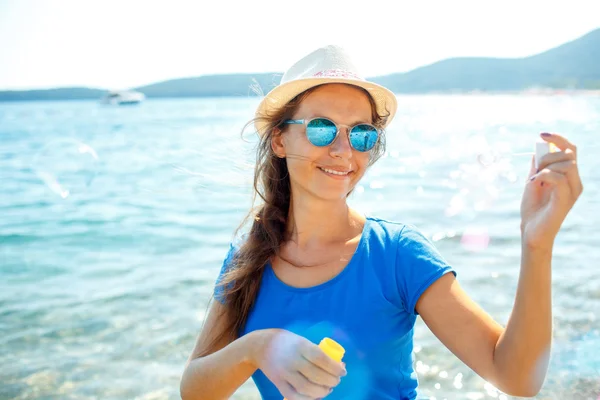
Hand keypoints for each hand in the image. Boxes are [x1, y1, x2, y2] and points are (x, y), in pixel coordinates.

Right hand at [251, 329, 345, 399]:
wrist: (261, 346)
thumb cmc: (287, 342)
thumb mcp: (301, 340)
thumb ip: (316, 352)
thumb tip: (338, 365)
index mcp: (300, 345)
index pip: (321, 358)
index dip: (334, 367)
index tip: (343, 371)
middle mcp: (292, 359)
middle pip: (316, 375)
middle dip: (331, 381)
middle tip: (337, 380)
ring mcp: (284, 373)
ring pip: (306, 388)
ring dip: (321, 391)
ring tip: (328, 388)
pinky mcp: (278, 383)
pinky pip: (294, 396)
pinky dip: (307, 399)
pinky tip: (315, 396)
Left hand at [520, 132, 582, 248]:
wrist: (530, 231)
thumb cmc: (532, 208)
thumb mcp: (532, 182)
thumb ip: (537, 166)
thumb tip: (538, 148)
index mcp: (569, 177)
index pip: (571, 150)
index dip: (558, 139)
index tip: (542, 134)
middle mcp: (575, 183)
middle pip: (569, 154)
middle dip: (547, 156)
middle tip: (534, 170)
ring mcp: (572, 192)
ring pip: (567, 164)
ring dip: (546, 166)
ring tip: (534, 179)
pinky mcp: (566, 200)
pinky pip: (559, 178)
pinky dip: (544, 175)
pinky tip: (534, 183)